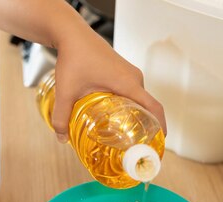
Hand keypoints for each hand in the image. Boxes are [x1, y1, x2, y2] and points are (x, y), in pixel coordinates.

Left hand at [51, 28, 166, 142]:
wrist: (71, 34)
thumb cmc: (73, 57)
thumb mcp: (65, 92)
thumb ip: (62, 117)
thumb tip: (62, 139)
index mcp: (127, 83)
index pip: (154, 108)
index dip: (161, 127)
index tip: (159, 143)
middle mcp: (134, 78)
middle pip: (148, 107)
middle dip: (146, 127)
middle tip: (137, 146)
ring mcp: (130, 73)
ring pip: (140, 99)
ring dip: (137, 116)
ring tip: (128, 136)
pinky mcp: (124, 71)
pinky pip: (133, 92)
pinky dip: (130, 106)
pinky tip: (118, 118)